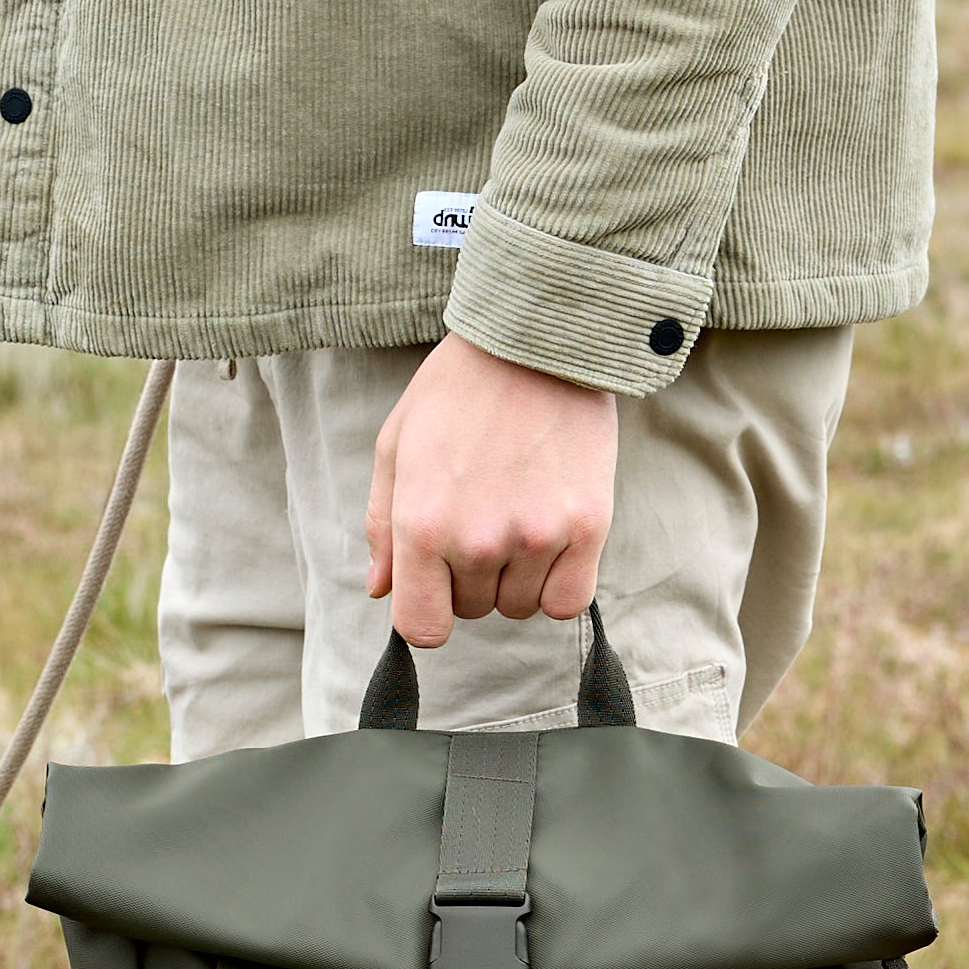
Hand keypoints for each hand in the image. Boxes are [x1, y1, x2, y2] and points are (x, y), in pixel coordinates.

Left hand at [365, 336, 617, 647]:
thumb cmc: (457, 390)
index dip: (427, 613)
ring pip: (520, 606)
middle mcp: (477, 541)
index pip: (422, 628)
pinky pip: (568, 602)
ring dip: (515, 577)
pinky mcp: (587, 528)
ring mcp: (536, 538)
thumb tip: (381, 591)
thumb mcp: (396, 447)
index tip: (435, 588)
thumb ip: (383, 526)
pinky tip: (551, 540)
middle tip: (480, 515)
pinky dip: (558, 584)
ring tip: (517, 512)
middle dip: (469, 578)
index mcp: (421, 524)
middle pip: (472, 611)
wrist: (536, 341)